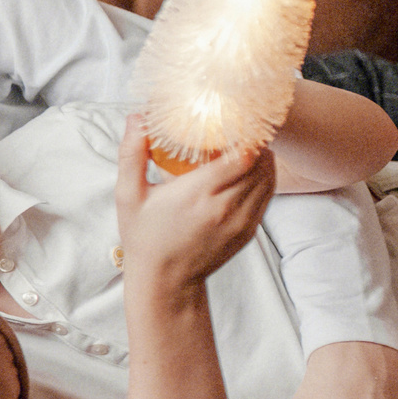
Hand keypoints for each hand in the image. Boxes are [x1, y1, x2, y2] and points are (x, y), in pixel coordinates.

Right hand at [113, 119, 276, 289]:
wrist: (164, 281)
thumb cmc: (144, 237)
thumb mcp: (129, 196)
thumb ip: (132, 155)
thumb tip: (136, 118)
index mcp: (198, 194)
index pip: (242, 155)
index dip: (246, 134)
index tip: (236, 121)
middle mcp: (225, 208)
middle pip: (260, 164)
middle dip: (256, 142)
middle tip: (245, 126)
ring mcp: (241, 221)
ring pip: (268, 179)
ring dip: (264, 160)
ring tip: (250, 145)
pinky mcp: (248, 232)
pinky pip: (267, 197)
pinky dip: (264, 179)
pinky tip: (252, 169)